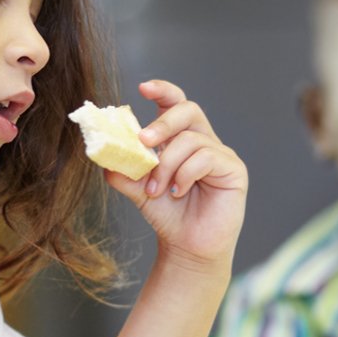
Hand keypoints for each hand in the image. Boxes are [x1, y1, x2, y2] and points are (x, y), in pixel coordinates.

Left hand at [107, 80, 246, 272]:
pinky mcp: (234, 170)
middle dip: (162, 123)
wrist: (186, 247)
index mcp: (181, 139)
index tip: (143, 88)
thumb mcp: (139, 189)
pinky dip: (185, 174)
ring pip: (191, 140)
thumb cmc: (167, 215)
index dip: (163, 91)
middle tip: (142, 141)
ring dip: (167, 164)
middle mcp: (204, 141)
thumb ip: (124, 170)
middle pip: (188, 110)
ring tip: (156, 189)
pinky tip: (178, 192)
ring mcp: (221, 154)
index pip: (176, 103)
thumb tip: (104, 156)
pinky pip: (206, 158)